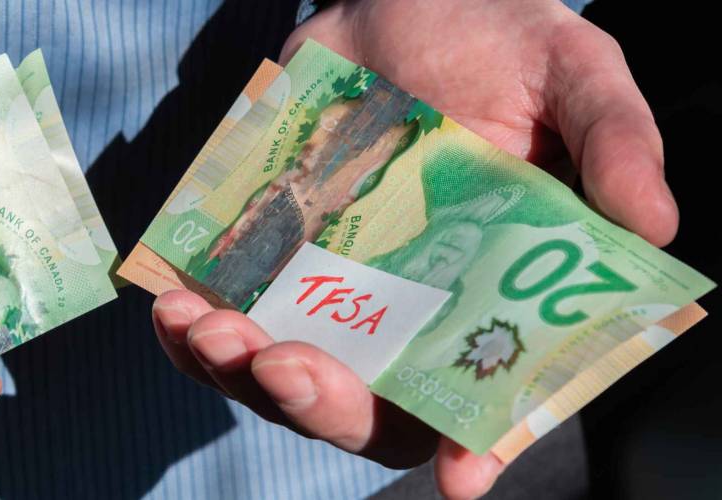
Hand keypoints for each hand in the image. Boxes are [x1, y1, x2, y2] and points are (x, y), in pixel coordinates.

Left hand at [158, 3, 667, 498]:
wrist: (398, 0)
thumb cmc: (497, 43)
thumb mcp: (570, 73)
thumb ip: (612, 142)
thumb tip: (653, 222)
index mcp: (491, 297)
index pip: (489, 396)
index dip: (481, 444)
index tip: (463, 478)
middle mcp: (408, 316)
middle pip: (368, 408)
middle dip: (321, 404)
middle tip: (282, 363)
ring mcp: (329, 297)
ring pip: (282, 379)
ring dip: (238, 372)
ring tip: (206, 327)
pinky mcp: (266, 265)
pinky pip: (222, 325)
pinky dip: (191, 333)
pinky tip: (174, 305)